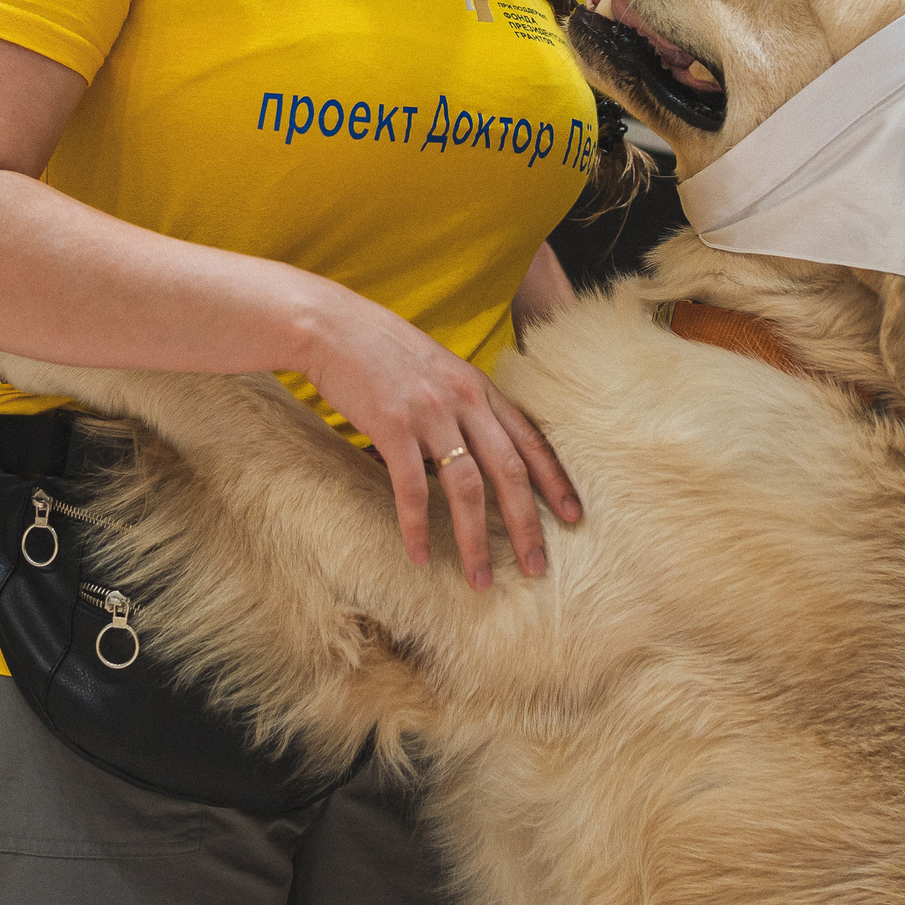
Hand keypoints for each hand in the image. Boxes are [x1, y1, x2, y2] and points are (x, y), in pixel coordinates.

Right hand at [293, 287, 582, 589]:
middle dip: (526, 524)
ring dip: (475, 541)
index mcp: (479, 387)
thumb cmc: (380, 349)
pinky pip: (413, 488)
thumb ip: (462, 403)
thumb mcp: (438, 369)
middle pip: (509, 471)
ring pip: (467, 488)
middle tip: (538, 567)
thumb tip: (475, 447)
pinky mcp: (392, 426)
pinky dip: (418, 527)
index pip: (530, 439)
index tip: (573, 516)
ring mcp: (430, 413)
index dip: (554, 480)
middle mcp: (464, 400)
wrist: (331, 325)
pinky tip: (419, 556)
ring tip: (480, 579)